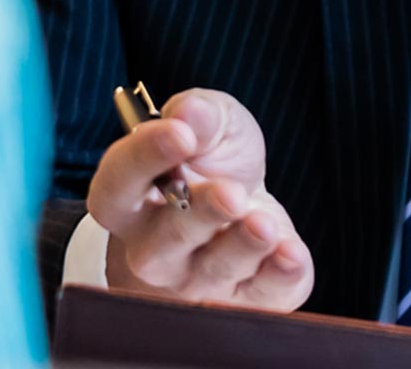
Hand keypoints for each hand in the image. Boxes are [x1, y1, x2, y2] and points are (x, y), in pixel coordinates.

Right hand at [88, 87, 313, 308]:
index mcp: (130, 198)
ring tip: (264, 224)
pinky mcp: (245, 298)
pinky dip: (278, 277)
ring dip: (241, 247)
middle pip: (165, 240)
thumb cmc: (214, 160)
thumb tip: (188, 113)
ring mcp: (196, 280)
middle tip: (230, 193)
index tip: (179, 133)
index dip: (145, 157)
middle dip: (200, 214)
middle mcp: (153, 249)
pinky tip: (290, 253)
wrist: (246, 198)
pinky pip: (259, 297)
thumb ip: (200, 113)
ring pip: (212, 272)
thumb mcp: (211, 122)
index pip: (120, 183)